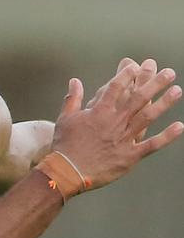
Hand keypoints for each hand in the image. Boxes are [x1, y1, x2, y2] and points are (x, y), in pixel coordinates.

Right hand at [51, 59, 182, 189]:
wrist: (68, 171)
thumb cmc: (65, 145)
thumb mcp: (65, 118)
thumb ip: (72, 98)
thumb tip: (75, 81)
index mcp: (99, 112)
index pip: (116, 87)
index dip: (126, 75)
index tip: (136, 66)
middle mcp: (115, 122)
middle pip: (138, 98)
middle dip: (155, 83)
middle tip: (169, 73)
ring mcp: (124, 138)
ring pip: (148, 116)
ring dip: (164, 103)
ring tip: (177, 90)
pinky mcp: (130, 156)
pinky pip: (152, 144)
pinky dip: (167, 136)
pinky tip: (179, 126)